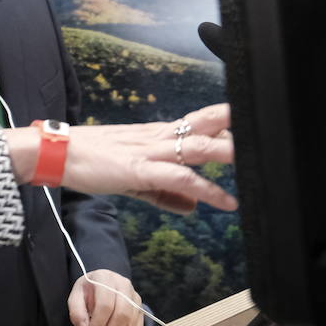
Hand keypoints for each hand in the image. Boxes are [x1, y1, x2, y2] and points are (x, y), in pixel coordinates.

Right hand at [3, 103, 236, 213]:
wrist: (56, 153)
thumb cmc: (90, 161)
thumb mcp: (134, 179)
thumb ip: (166, 193)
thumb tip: (194, 206)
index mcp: (156, 134)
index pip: (199, 121)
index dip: (227, 119)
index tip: (253, 121)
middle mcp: (158, 137)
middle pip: (206, 123)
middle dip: (237, 124)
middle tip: (269, 125)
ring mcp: (150, 150)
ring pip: (199, 146)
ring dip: (230, 153)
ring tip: (259, 164)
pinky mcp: (140, 168)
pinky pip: (180, 177)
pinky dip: (206, 189)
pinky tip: (225, 202)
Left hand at [68, 270, 142, 325]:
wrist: (103, 283)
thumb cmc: (88, 290)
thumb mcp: (76, 297)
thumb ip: (77, 313)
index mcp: (105, 278)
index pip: (105, 306)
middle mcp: (124, 285)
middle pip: (121, 315)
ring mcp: (135, 297)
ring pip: (130, 323)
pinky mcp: (141, 308)